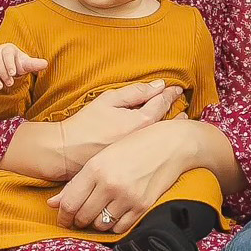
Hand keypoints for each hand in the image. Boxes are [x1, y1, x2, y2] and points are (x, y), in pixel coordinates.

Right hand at [0, 43, 49, 90]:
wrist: (5, 67)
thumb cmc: (17, 64)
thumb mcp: (25, 64)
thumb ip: (34, 64)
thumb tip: (45, 63)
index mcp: (8, 49)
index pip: (7, 53)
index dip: (9, 63)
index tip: (13, 73)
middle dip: (2, 73)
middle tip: (9, 83)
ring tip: (0, 87)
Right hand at [0, 80, 180, 182]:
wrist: (67, 152)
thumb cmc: (86, 123)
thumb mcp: (109, 100)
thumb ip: (136, 92)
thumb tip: (159, 85)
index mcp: (141, 122)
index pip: (162, 103)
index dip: (170, 94)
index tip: (176, 89)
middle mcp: (146, 140)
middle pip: (168, 123)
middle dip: (176, 113)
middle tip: (184, 108)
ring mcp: (142, 154)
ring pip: (162, 137)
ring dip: (171, 127)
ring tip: (180, 120)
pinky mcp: (134, 164)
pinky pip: (152, 149)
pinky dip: (159, 140)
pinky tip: (162, 138)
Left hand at [49, 118, 200, 232]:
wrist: (170, 144)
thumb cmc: (134, 146)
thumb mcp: (102, 157)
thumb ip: (77, 182)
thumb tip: (53, 204)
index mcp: (95, 167)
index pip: (69, 203)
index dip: (63, 215)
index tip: (64, 218)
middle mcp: (109, 183)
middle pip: (83, 216)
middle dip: (78, 221)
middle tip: (80, 218)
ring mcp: (127, 196)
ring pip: (100, 224)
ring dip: (96, 223)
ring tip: (99, 214)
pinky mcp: (142, 206)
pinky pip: (119, 227)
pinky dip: (114, 225)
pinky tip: (115, 214)